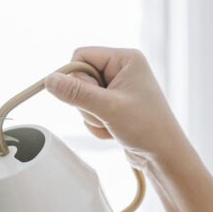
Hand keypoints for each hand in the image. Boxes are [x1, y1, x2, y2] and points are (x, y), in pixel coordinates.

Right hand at [44, 47, 185, 168]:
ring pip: (81, 96)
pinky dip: (95, 123)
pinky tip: (113, 130)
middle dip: (85, 102)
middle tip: (104, 114)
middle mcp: (121, 69)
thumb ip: (76, 93)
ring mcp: (117, 87)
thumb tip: (48, 80)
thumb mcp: (108, 108)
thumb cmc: (146, 128)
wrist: (164, 155)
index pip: (80, 56)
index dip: (75, 77)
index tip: (83, 97)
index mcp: (125, 58)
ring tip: (111, 124)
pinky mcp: (113, 104)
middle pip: (79, 78)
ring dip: (91, 115)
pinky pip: (88, 109)